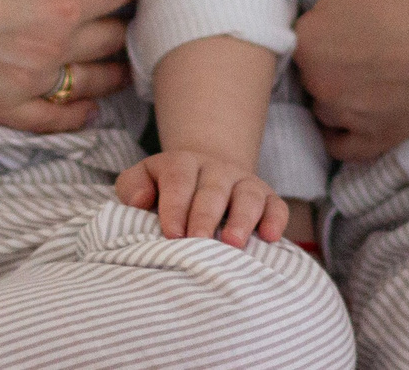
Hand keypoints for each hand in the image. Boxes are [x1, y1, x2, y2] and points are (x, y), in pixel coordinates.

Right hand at [0, 0, 137, 134]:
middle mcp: (53, 45)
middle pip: (111, 36)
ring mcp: (27, 81)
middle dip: (126, 22)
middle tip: (131, 16)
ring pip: (91, 79)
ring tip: (122, 61)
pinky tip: (90, 108)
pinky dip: (76, 115)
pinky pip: (51, 119)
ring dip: (113, 69)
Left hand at [115, 151, 287, 246]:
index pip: (178, 179)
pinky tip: (271, 237)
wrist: (205, 172)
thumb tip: (141, 201)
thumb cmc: (166, 190)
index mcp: (182, 164)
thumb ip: (132, 187)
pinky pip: (276, 206)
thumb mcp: (144, 179)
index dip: (175, 205)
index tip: (170, 234)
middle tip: (197, 241)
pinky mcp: (267, 198)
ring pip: (248, 196)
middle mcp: (216, 170)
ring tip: (232, 244)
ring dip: (242, 219)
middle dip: (205, 216)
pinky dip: (275, 219)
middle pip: (213, 190)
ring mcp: (243, 183)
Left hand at [291, 0, 408, 162]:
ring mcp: (348, 116)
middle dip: (325, 54)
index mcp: (306, 41)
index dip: (318, 19)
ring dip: (333, 90)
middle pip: (308, 69)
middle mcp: (319, 85)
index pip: (296, 31)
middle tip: (358, 36)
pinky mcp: (377, 138)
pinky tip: (353, 112)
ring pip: (322, 105)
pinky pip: (341, 145)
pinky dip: (341, 131)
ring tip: (363, 69)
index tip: (342, 11)